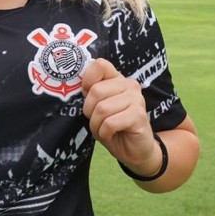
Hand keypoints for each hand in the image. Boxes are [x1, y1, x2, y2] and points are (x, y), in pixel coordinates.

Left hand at [81, 58, 160, 176]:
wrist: (134, 150)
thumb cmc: (113, 127)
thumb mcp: (97, 108)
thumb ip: (91, 93)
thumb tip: (76, 83)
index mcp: (118, 79)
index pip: (100, 65)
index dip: (87, 81)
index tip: (87, 95)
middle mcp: (129, 85)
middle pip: (96, 91)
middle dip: (89, 111)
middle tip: (97, 121)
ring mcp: (136, 99)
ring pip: (101, 109)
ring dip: (97, 125)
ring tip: (104, 129)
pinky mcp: (139, 116)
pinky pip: (110, 123)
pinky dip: (104, 133)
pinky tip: (112, 135)